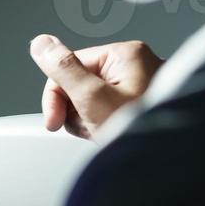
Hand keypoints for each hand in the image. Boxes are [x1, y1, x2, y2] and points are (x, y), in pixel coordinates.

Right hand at [30, 36, 163, 138]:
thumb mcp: (91, 98)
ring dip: (88, 120)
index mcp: (126, 54)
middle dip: (76, 110)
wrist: (164, 162)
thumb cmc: (139, 130)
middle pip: (80, 83)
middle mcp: (137, 64)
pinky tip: (112, 134)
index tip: (55, 121)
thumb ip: (63, 69)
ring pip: (92, 99)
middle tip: (89, 126)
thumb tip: (40, 43)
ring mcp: (141, 85)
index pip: (69, 66)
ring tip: (103, 132)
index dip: (56, 97)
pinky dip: (104, 125)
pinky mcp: (142, 104)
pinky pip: (109, 110)